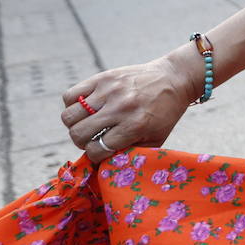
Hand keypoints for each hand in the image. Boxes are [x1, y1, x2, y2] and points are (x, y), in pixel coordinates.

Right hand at [61, 55, 196, 163]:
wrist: (175, 78)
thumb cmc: (165, 112)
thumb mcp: (156, 138)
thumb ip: (132, 154)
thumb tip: (103, 167)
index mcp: (135, 125)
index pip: (96, 150)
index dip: (95, 155)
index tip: (100, 152)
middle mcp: (120, 108)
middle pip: (78, 134)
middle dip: (81, 142)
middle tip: (91, 138)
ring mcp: (109, 91)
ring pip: (69, 116)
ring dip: (75, 125)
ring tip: (87, 123)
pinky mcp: (103, 77)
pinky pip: (70, 95)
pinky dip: (72, 104)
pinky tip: (85, 108)